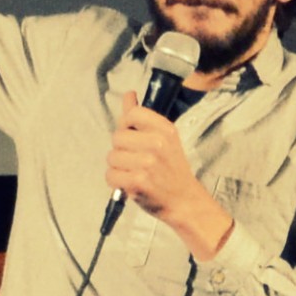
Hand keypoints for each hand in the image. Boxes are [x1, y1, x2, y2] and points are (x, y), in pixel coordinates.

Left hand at [105, 99, 233, 255]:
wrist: (184, 200)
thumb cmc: (171, 169)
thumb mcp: (164, 138)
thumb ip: (142, 117)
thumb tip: (129, 95)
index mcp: (165, 129)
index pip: (132, 113)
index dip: (126, 124)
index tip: (133, 135)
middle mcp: (157, 144)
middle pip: (117, 136)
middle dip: (121, 149)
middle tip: (137, 160)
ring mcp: (147, 163)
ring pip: (111, 157)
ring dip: (118, 167)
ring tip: (134, 172)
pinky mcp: (138, 181)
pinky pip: (110, 175)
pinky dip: (116, 181)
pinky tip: (130, 183)